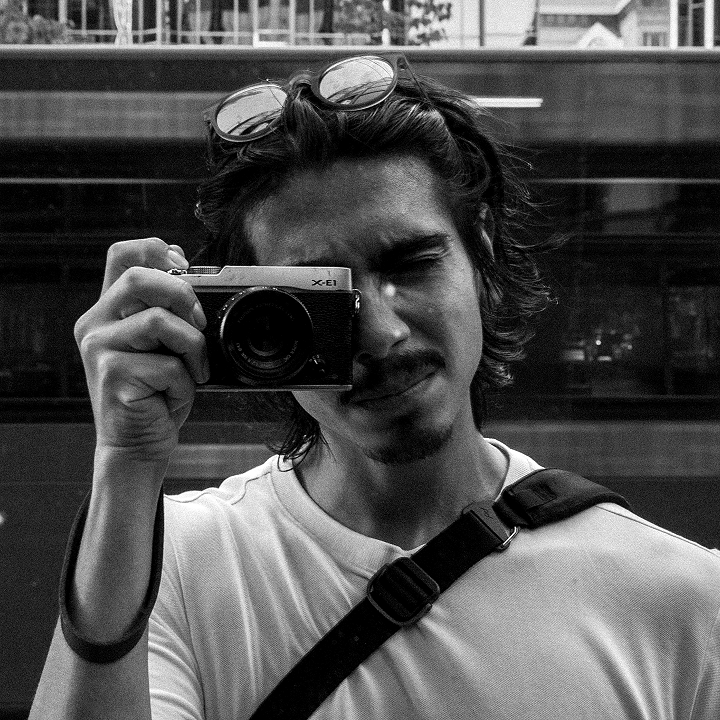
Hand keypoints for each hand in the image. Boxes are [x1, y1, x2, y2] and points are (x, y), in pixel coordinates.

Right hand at [75, 238, 208, 473]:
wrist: (137, 444)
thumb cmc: (156, 394)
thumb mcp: (163, 347)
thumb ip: (166, 313)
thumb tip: (192, 275)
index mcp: (107, 310)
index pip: (123, 254)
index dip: (158, 251)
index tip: (185, 270)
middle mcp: (95, 324)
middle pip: (139, 277)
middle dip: (183, 295)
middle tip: (198, 324)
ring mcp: (100, 349)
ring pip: (160, 320)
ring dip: (193, 347)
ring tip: (194, 370)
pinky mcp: (113, 375)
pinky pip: (168, 366)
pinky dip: (186, 383)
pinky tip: (174, 396)